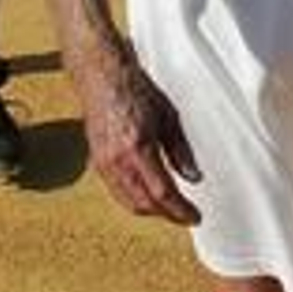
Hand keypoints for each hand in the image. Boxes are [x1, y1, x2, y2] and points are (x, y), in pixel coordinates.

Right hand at [70, 35, 201, 225]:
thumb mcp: (169, 116)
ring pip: (128, 202)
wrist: (102, 76)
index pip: (162, 193)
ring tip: (169, 207)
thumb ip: (181, 151)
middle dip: (167, 214)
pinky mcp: (97, 162)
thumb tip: (194, 177)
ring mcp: (104, 162)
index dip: (181, 210)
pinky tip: (147, 193)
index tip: (195, 216)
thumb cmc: (134, 89)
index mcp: (138, 146)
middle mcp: (117, 159)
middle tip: (185, 214)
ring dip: (150, 210)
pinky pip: (117, 191)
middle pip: (144, 204)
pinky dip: (134, 199)